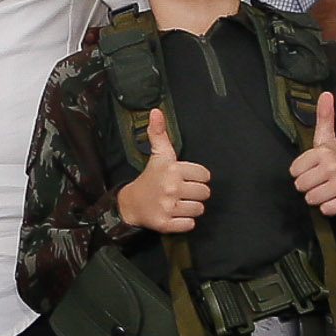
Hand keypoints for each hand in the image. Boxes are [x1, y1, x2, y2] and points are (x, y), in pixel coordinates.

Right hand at [117, 108, 213, 233]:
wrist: (130, 203)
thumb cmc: (149, 178)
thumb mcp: (157, 155)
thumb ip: (159, 133)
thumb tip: (156, 111)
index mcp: (172, 169)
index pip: (205, 175)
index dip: (197, 178)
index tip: (184, 178)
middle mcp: (171, 187)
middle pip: (204, 193)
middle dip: (195, 193)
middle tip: (181, 192)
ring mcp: (168, 206)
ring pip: (199, 209)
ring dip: (190, 208)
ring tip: (178, 203)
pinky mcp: (166, 223)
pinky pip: (190, 224)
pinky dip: (184, 222)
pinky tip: (174, 214)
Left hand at [289, 91, 335, 215]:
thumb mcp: (328, 139)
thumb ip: (323, 118)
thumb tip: (326, 94)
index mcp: (324, 152)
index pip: (293, 172)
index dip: (303, 172)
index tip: (316, 168)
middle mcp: (334, 167)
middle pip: (300, 186)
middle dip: (310, 186)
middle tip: (324, 180)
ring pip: (311, 200)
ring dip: (319, 198)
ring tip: (330, 189)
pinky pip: (326, 210)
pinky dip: (330, 208)